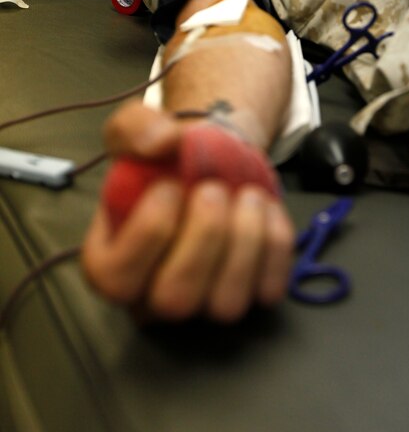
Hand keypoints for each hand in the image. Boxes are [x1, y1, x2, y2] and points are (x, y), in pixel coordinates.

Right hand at [81, 101, 295, 322]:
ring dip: (245, 241)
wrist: (209, 160)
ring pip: (226, 304)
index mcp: (112, 263)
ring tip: (246, 194)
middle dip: (202, 239)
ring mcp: (204, 301)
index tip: (168, 186)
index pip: (117, 277)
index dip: (147, 234)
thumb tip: (160, 141)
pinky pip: (268, 288)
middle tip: (213, 189)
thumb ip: (135, 128)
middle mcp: (154, 295)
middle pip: (174, 300)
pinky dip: (274, 244)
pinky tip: (264, 207)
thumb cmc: (163, 159)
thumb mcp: (134, 129)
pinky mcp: (250, 294)